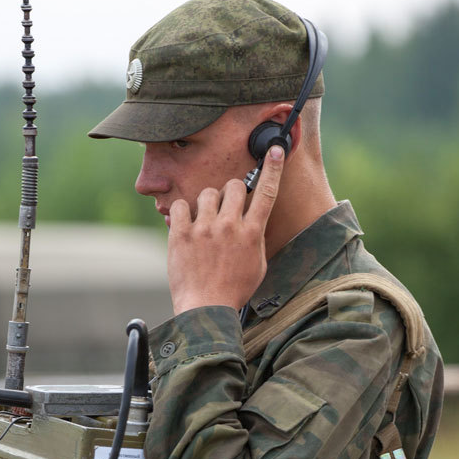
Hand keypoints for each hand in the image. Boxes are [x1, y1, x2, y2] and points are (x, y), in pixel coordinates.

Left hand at [167, 146, 284, 314]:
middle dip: (232, 191)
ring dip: (209, 201)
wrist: (205, 308)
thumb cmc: (234, 289)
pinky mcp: (182, 234)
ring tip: (206, 220)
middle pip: (234, 186)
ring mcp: (204, 229)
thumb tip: (252, 219)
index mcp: (252, 234)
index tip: (276, 150)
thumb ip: (255, 238)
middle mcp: (229, 227)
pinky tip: (187, 224)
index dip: (273, 168)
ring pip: (208, 192)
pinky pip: (182, 205)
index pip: (266, 193)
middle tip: (227, 206)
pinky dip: (184, 211)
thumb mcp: (257, 264)